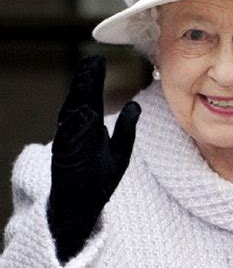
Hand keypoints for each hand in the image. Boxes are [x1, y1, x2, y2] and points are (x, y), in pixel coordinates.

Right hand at [47, 55, 140, 263]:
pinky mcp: (64, 159)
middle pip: (80, 100)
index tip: (98, 59)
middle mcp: (76, 132)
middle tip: (91, 60)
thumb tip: (134, 106)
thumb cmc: (98, 180)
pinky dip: (75, 125)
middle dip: (84, 80)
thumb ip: (126, 129)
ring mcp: (68, 144)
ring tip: (86, 77)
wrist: (84, 208)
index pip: (90, 97)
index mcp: (88, 127)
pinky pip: (69, 139)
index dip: (92, 78)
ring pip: (72, 115)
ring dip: (78, 96)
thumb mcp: (119, 151)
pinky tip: (83, 111)